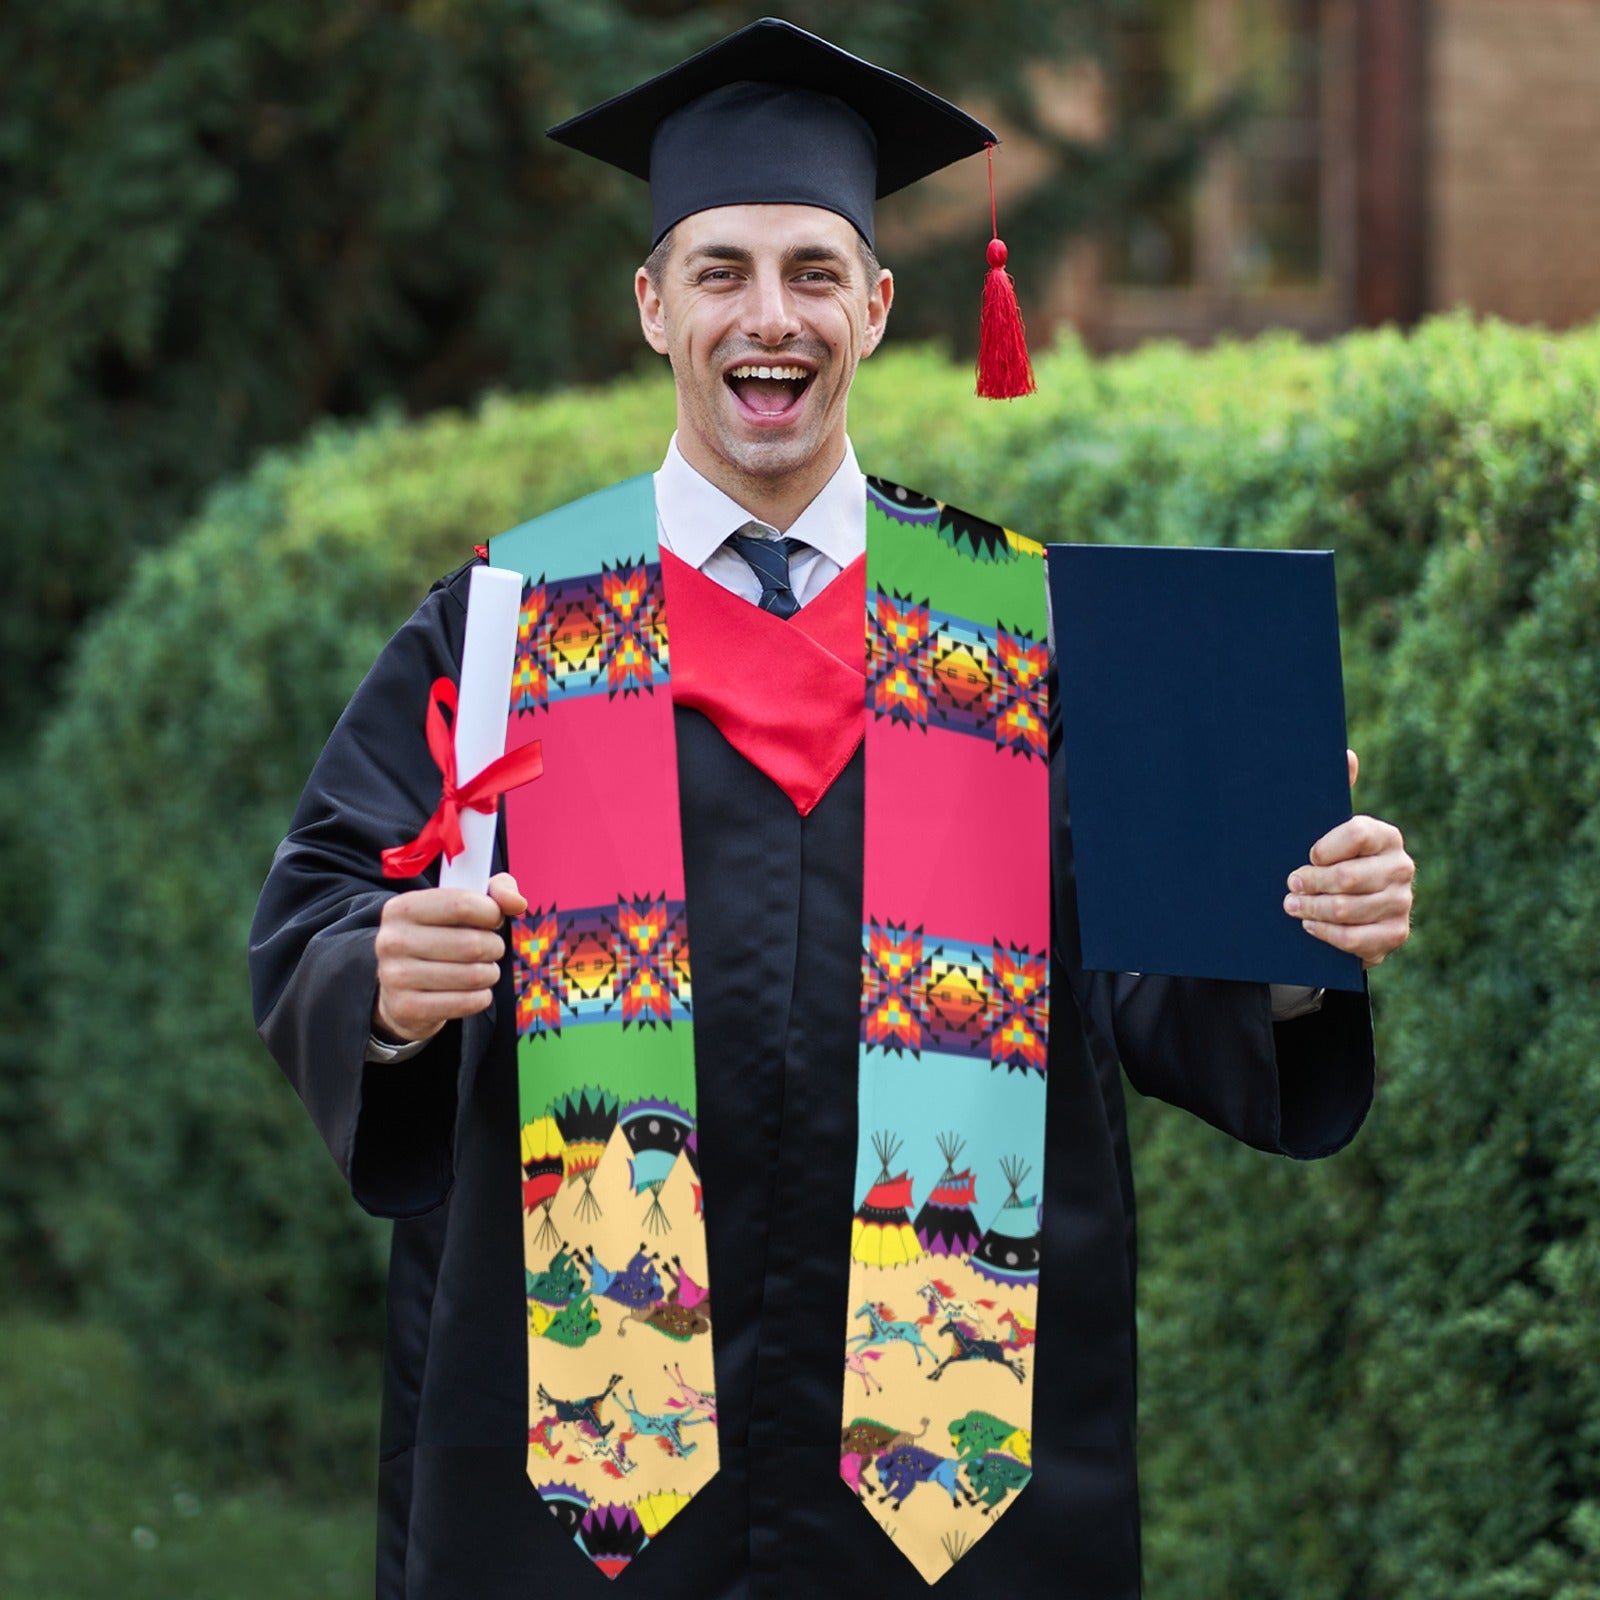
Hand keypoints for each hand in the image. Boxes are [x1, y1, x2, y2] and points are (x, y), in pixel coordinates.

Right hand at [372, 872, 527, 1043]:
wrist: (401, 988)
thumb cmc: (440, 937)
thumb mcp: (461, 904)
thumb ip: (495, 892)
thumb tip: (517, 903)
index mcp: (402, 908)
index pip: (461, 904)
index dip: (491, 912)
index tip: (494, 919)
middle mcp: (392, 940)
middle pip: (471, 944)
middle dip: (494, 947)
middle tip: (491, 949)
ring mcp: (395, 977)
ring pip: (472, 975)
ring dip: (490, 973)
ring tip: (483, 970)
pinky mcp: (406, 1008)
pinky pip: (465, 1003)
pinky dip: (481, 997)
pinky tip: (474, 991)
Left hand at [1283, 750, 1413, 967]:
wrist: (1350, 909)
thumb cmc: (1332, 860)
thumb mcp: (1328, 828)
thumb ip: (1336, 792)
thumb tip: (1346, 754)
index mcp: (1386, 836)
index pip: (1356, 833)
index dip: (1325, 847)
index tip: (1306, 855)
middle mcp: (1401, 867)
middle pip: (1348, 877)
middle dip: (1310, 883)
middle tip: (1289, 885)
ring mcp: (1401, 903)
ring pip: (1348, 909)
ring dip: (1312, 909)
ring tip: (1291, 906)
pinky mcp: (1395, 934)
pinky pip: (1356, 939)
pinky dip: (1327, 934)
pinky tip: (1310, 926)